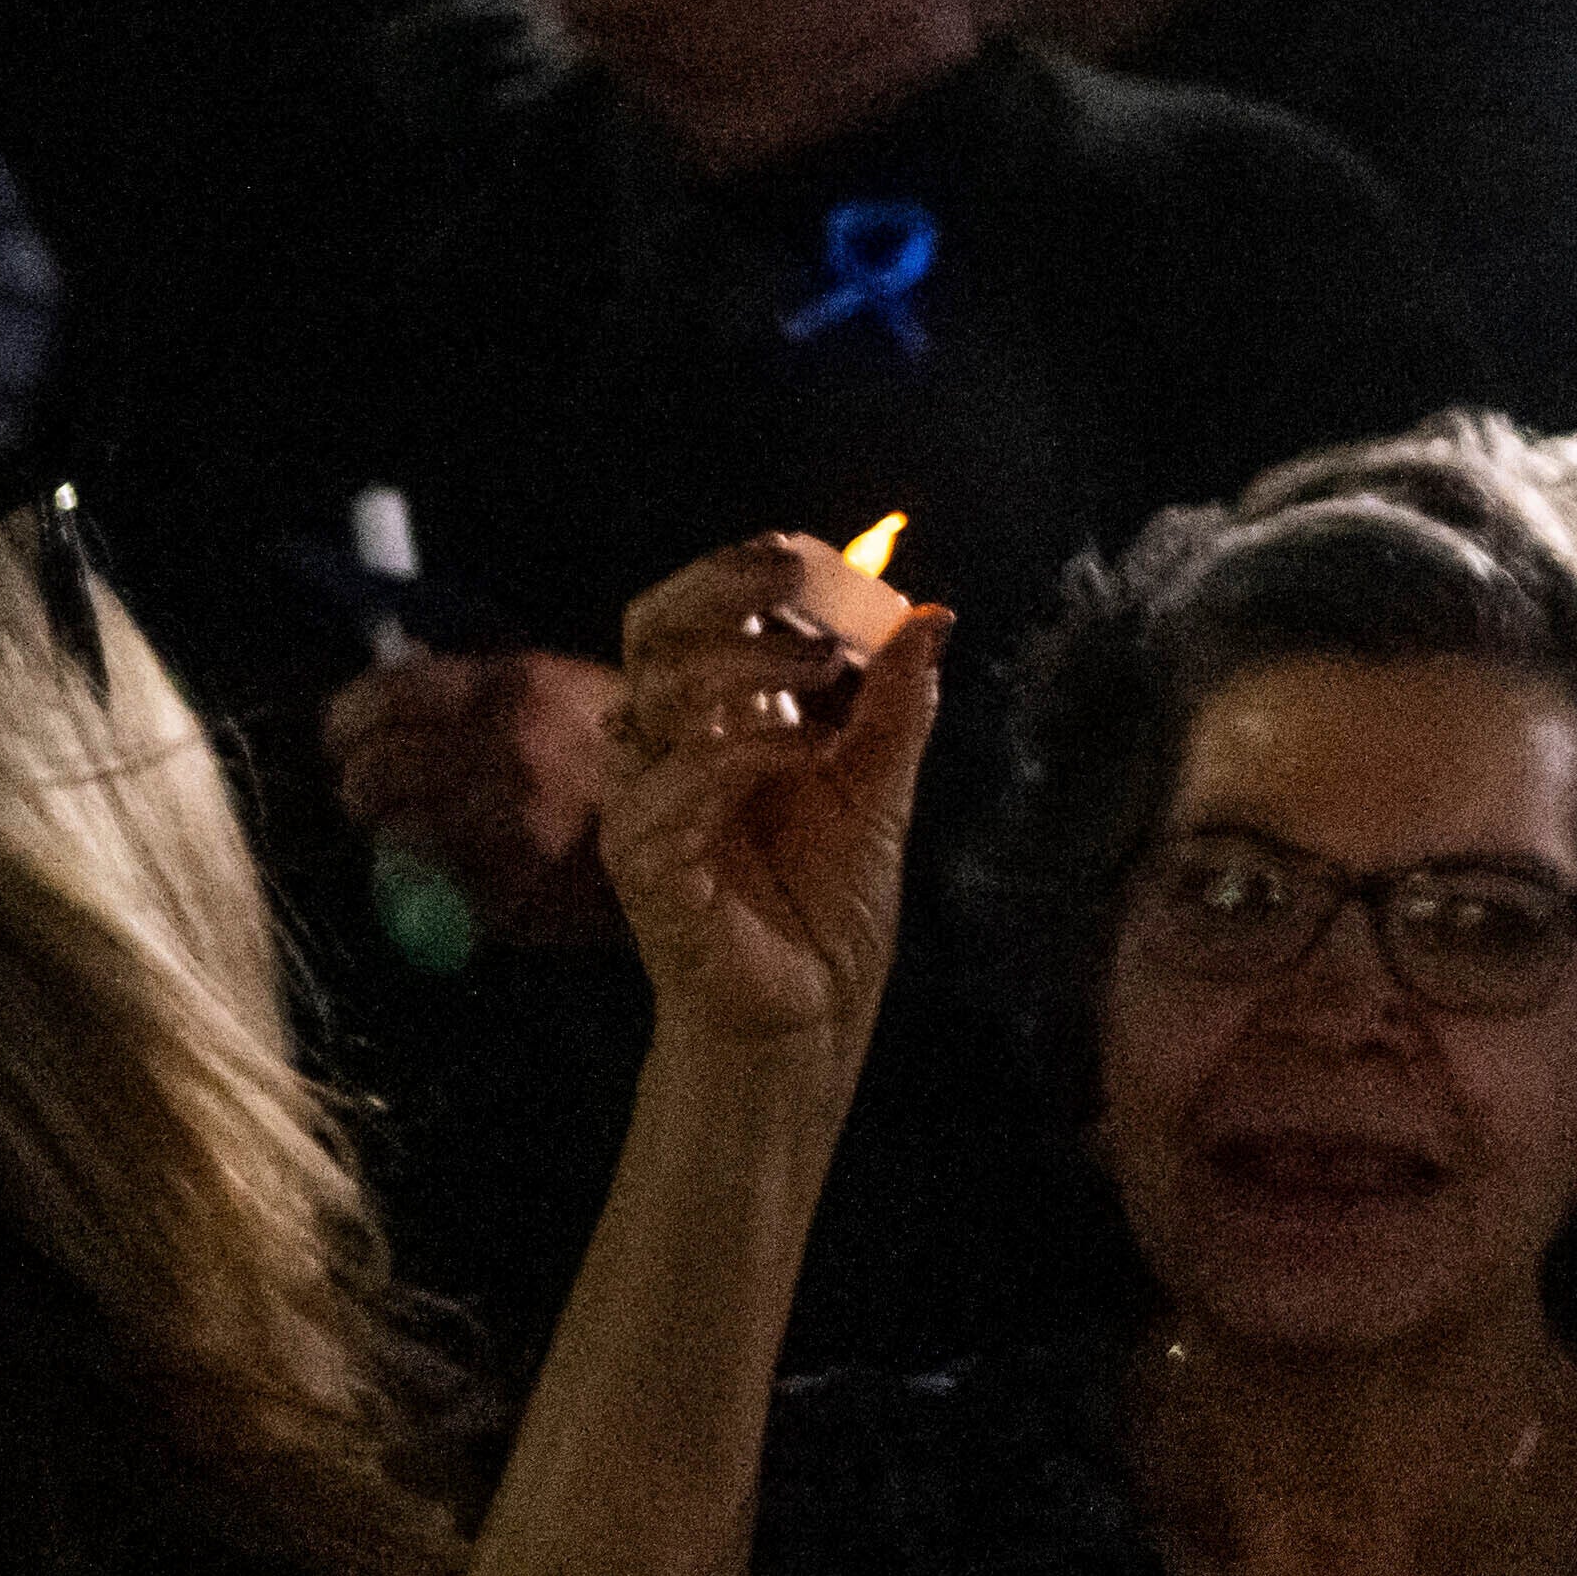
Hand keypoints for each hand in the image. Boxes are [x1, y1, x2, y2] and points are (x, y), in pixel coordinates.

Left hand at [325, 646, 634, 950]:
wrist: (712, 826)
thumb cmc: (626, 751)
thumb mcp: (559, 692)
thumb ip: (477, 693)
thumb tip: (386, 691)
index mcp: (512, 687)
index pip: (379, 699)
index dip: (346, 722)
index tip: (342, 739)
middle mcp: (502, 750)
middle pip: (371, 773)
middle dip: (364, 788)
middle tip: (379, 797)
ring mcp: (507, 825)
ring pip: (392, 837)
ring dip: (396, 840)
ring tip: (424, 837)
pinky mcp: (513, 890)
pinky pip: (434, 891)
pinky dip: (435, 887)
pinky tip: (467, 873)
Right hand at [599, 534, 951, 1055]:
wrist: (813, 1014)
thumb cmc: (828, 902)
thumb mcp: (880, 786)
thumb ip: (896, 702)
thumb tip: (932, 613)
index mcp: (722, 715)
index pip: (698, 611)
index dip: (748, 572)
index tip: (819, 560)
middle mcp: (671, 745)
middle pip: (653, 628)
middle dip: (722, 588)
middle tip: (794, 579)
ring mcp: (649, 801)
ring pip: (658, 693)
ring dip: (746, 665)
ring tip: (827, 670)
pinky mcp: (644, 861)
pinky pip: (672, 784)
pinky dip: (745, 750)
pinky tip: (809, 750)